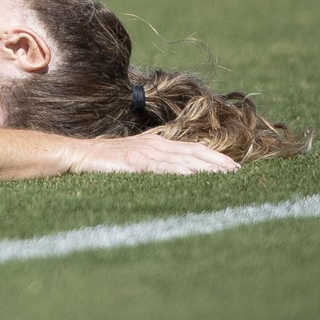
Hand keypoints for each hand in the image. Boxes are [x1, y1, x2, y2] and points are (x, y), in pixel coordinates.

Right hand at [68, 134, 239, 174]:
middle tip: (238, 173)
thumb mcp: (137, 159)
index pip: (193, 148)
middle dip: (218, 161)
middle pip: (194, 151)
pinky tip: (192, 176)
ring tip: (224, 176)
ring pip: (182, 159)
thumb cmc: (108, 161)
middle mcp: (156, 144)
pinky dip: (178, 171)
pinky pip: (161, 167)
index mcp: (158, 142)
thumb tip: (179, 175)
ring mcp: (145, 152)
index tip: (234, 167)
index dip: (215, 157)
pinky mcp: (134, 161)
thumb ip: (156, 164)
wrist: (80, 155)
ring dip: (205, 167)